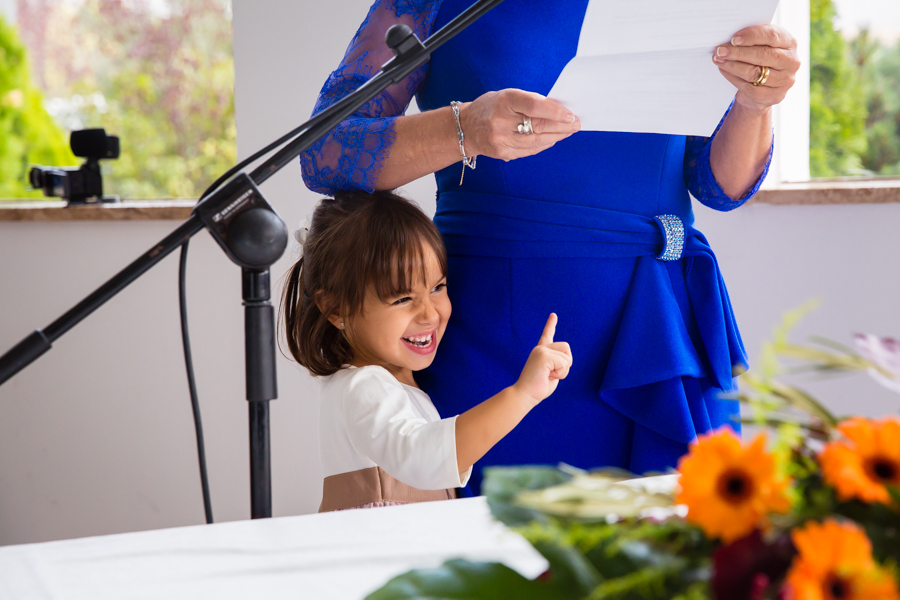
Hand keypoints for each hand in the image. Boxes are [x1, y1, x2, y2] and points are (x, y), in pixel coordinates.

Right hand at [459, 89, 580, 161]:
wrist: (466, 128)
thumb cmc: (490, 107)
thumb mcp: (508, 96)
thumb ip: (531, 102)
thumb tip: (558, 111)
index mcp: (504, 101)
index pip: (533, 106)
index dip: (554, 111)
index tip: (570, 115)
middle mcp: (501, 121)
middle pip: (538, 126)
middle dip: (561, 126)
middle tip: (576, 124)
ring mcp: (501, 140)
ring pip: (536, 142)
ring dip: (556, 137)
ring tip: (568, 131)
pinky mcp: (503, 153)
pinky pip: (530, 150)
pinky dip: (544, 144)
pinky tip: (553, 139)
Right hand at [513, 313, 572, 406]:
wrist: (525, 394)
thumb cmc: (537, 388)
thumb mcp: (551, 373)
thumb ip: (557, 364)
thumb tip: (564, 362)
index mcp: (541, 352)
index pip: (547, 335)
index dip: (550, 325)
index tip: (553, 315)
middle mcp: (541, 348)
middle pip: (566, 348)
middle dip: (565, 364)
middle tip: (551, 374)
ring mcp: (542, 350)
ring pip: (567, 357)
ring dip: (563, 371)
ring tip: (548, 376)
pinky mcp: (544, 355)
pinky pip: (564, 363)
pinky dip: (560, 373)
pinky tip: (548, 376)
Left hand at [713, 25, 800, 113]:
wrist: (765, 87)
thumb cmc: (761, 59)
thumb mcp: (762, 45)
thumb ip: (753, 39)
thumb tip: (729, 39)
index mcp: (789, 43)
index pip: (771, 35)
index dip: (751, 36)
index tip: (733, 39)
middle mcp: (791, 61)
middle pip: (762, 55)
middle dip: (738, 52)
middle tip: (720, 51)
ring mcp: (784, 80)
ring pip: (754, 72)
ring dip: (732, 65)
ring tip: (718, 59)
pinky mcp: (774, 96)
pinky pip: (749, 87)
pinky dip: (733, 77)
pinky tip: (724, 70)